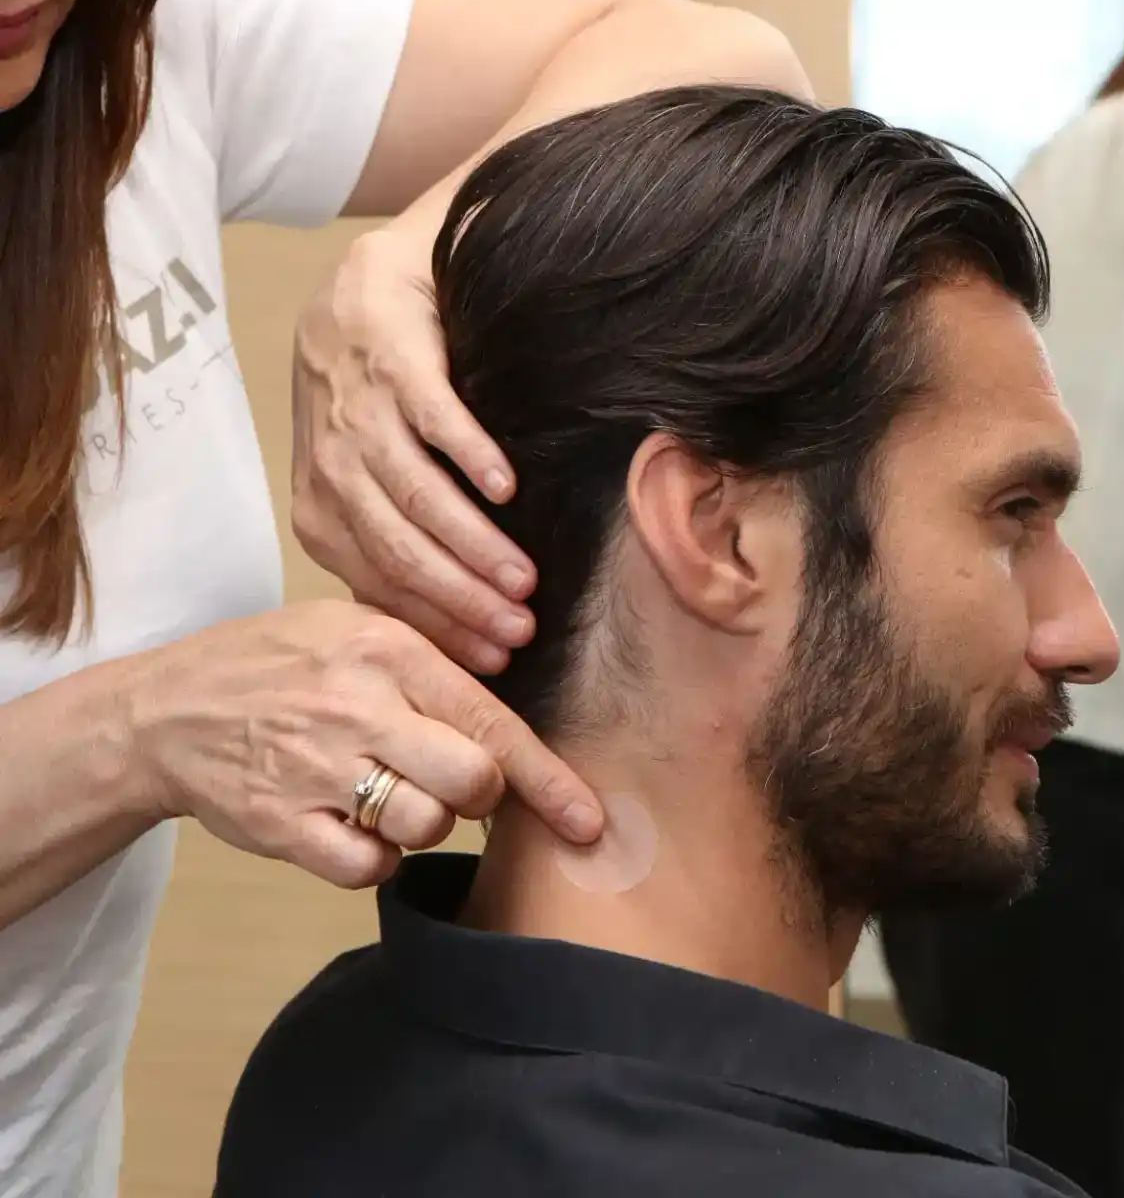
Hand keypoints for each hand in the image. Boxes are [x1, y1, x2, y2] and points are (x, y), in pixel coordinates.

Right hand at [128, 600, 602, 886]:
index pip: (490, 722)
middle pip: (471, 782)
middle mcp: (355, 707)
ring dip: (421, 823)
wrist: (162, 710)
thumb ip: (435, 666)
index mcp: (386, 649)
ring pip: (425, 827)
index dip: (548, 779)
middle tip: (443, 779)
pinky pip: (368, 867)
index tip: (589, 820)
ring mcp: (314, 769)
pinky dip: (372, 858)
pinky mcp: (280, 825)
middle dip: (476, 795)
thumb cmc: (279, 667)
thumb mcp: (355, 629)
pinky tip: (348, 823)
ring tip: (380, 789)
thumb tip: (518, 721)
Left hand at [291, 227, 532, 673]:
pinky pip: (432, 420)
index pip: (385, 587)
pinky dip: (469, 457)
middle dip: (463, 600)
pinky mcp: (392, 362)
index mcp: (322, 512)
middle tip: (521, 630)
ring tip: (526, 578)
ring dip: (473, 544)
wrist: (367, 288)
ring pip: (417, 497)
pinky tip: (507, 489)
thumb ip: (392, 545)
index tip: (497, 659)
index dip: (442, 628)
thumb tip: (442, 631)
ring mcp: (359, 414)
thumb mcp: (362, 479)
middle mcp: (332, 470)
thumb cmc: (373, 398)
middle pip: (401, 551)